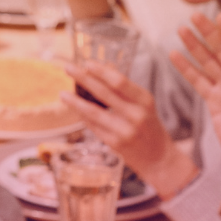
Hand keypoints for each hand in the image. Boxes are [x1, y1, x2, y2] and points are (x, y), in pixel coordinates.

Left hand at [64, 60, 187, 193]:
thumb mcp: (144, 105)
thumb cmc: (149, 126)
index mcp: (144, 100)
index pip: (119, 81)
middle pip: (104, 92)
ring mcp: (124, 130)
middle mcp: (135, 115)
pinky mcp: (115, 144)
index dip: (101, 71)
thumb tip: (103, 69)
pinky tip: (75, 109)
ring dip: (75, 102)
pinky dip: (83, 116)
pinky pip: (93, 126)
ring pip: (93, 112)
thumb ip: (125, 89)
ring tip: (62, 93)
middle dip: (83, 79)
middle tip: (68, 68)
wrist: (159, 158)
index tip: (87, 62)